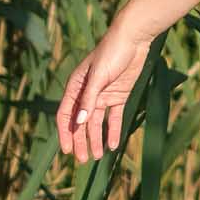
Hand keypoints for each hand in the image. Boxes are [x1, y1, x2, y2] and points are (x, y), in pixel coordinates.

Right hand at [56, 20, 153, 162]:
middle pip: (81, 123)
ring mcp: (103, 95)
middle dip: (81, 141)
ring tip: (99, 157)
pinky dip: (113, 131)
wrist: (133, 39)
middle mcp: (87, 93)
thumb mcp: (99, 77)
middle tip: (83, 160)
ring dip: (96, 139)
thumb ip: (89, 100)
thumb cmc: (111, 53)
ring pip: (96, 123)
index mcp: (75, 86)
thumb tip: (79, 122)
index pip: (66, 115)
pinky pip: (114, 117)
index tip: (66, 151)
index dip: (65, 133)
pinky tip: (114, 145)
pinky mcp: (119, 95)